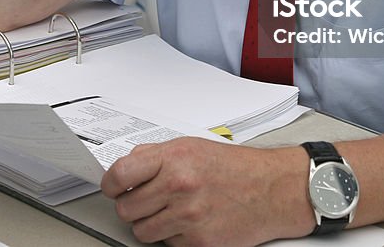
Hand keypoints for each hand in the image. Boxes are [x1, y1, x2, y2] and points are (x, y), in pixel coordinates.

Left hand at [101, 138, 314, 245]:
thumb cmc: (235, 168)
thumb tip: (126, 167)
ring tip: (171, 212)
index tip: (113, 188)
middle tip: (147, 201)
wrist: (272, 190)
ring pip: (142, 231)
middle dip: (132, 206)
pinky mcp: (199, 243)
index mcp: (174, 159)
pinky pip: (167, 245)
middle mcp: (179, 187)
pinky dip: (174, 236)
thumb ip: (155, 155)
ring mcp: (189, 217)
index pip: (120, 174)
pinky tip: (191, 222)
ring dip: (151, 224)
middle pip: (126, 209)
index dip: (111, 184)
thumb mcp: (192, 147)